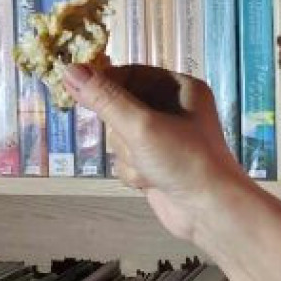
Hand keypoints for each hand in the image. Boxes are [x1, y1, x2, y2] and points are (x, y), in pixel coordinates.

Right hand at [63, 64, 249, 240]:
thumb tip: (70, 69)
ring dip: (128, 155)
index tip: (77, 89)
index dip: (106, 83)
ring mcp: (165, 138)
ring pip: (120, 137)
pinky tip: (149, 182)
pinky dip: (133, 171)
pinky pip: (127, 159)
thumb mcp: (141, 125)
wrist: (210, 211)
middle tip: (135, 143)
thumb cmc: (183, 160)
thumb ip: (105, 99)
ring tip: (149, 167)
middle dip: (122, 131)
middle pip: (121, 107)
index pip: (132, 74)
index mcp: (180, 89)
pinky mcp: (156, 163)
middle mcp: (174, 109)